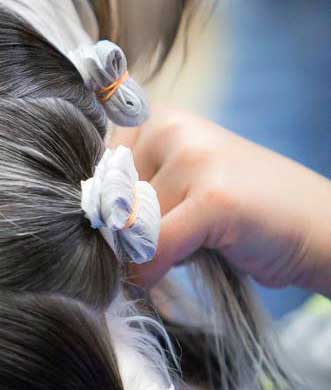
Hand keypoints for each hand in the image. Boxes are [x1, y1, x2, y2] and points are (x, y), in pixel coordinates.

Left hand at [112, 107, 330, 293]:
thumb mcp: (178, 189)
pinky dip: (154, 271)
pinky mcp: (211, 197)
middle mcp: (170, 126)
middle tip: (174, 234)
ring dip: (151, 251)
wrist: (320, 228)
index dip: (107, 208)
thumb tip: (83, 228)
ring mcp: (193, 157)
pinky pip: (153, 247)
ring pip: (128, 226)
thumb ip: (132, 196)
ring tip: (197, 239)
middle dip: (129, 232)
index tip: (132, 222)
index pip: (93, 170)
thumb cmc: (241, 215)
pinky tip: (181, 265)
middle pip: (107, 200)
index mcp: (157, 118)